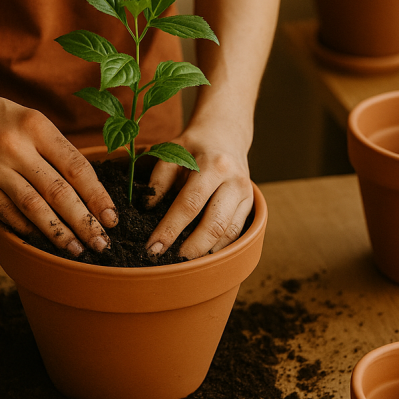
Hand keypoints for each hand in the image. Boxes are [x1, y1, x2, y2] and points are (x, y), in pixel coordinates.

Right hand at [0, 85, 116, 255]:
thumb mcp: (30, 120)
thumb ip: (56, 151)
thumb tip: (89, 192)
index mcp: (36, 126)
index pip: (76, 167)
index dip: (98, 196)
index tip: (112, 218)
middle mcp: (15, 146)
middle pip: (59, 192)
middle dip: (84, 222)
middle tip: (102, 244)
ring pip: (34, 207)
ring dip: (59, 233)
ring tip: (76, 250)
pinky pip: (8, 213)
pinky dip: (28, 229)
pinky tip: (43, 240)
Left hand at [144, 129, 252, 259]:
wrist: (225, 135)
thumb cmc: (193, 147)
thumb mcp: (171, 153)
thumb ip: (158, 180)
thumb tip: (147, 210)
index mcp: (213, 166)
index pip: (189, 204)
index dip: (170, 229)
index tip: (153, 248)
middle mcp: (234, 181)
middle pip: (214, 225)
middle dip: (190, 249)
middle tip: (169, 262)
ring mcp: (247, 194)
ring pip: (228, 233)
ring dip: (205, 252)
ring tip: (184, 263)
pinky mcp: (251, 204)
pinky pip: (236, 233)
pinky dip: (219, 247)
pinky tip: (202, 254)